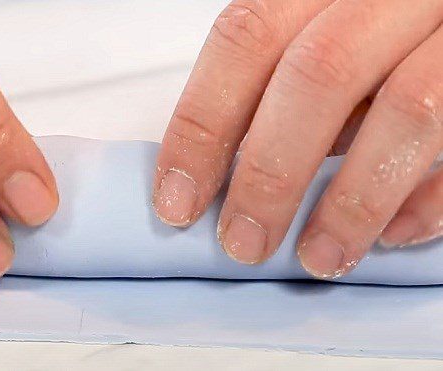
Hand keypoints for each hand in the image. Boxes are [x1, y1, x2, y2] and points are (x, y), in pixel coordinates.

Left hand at [153, 0, 441, 277]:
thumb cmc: (382, 34)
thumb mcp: (327, 42)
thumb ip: (286, 90)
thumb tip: (230, 171)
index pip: (246, 39)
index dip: (201, 123)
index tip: (179, 198)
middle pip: (316, 75)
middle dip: (269, 173)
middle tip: (244, 241)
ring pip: (406, 107)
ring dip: (351, 199)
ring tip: (318, 256)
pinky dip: (429, 197)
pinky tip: (393, 233)